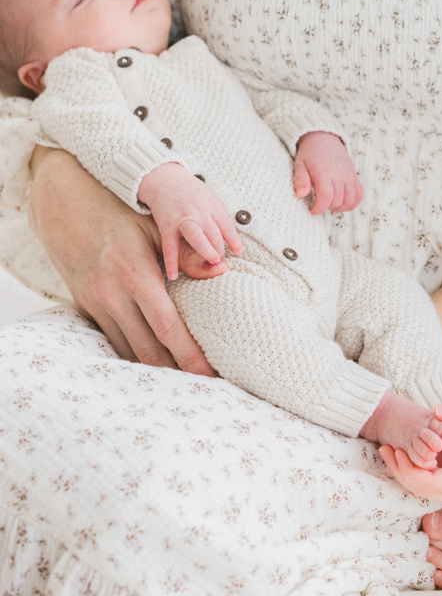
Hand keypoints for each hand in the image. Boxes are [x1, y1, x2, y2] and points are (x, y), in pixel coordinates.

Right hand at [28, 146, 215, 372]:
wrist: (66, 209)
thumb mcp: (154, 227)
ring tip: (183, 383)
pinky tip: (152, 366)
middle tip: (204, 386)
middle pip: (149, 349)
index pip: (168, 327)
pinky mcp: (87, 307)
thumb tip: (221, 270)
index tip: (210, 373)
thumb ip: (186, 254)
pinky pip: (112, 341)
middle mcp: (114, 296)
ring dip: (155, 370)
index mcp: (136, 275)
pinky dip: (133, 357)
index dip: (189, 355)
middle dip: (177, 373)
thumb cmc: (118, 214)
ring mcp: (97, 305)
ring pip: (128, 351)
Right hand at [138, 162, 242, 281]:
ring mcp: (183, 219)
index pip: (226, 224)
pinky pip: (170, 246)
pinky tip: (173, 275)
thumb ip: (219, 214)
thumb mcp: (208, 196)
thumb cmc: (189, 190)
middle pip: (214, 233)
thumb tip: (232, 235)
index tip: (239, 251)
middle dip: (220, 248)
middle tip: (222, 262)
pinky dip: (171, 261)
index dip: (234, 238)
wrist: (163, 178)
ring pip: (197, 237)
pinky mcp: (167, 225)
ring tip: (213, 262)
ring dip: (206, 250)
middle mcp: (199, 212)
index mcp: (211, 205)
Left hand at [293, 131, 362, 213]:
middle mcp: (339, 175)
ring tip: (330, 204)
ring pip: (350, 200)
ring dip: (340, 208)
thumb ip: (300, 180)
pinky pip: (359, 194)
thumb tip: (299, 195)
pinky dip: (353, 203)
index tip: (312, 210)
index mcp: (324, 173)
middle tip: (319, 204)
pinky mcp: (354, 176)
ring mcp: (349, 175)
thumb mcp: (299, 165)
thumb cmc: (309, 154)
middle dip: (327, 208)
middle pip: (338, 201)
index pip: (326, 197)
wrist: (324, 138)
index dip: (319, 209)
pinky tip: (342, 202)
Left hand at [379, 402, 441, 504]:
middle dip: (400, 471)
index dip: (405, 468)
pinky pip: (437, 487)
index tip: (391, 449)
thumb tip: (437, 409)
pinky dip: (421, 474)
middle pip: (421, 491)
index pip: (425, 483)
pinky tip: (413, 457)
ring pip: (428, 491)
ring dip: (408, 473)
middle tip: (384, 449)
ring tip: (392, 452)